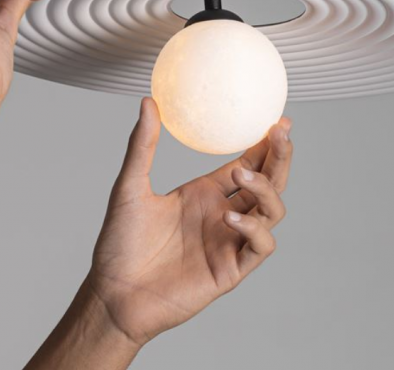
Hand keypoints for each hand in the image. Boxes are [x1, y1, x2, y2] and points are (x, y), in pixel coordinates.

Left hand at [88, 98, 292, 345]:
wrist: (113, 291)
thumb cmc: (120, 241)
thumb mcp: (129, 186)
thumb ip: (142, 146)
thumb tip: (147, 101)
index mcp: (204, 193)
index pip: (246, 163)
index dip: (264, 144)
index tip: (278, 120)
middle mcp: (222, 213)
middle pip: (267, 182)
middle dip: (279, 157)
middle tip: (281, 133)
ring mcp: (229, 241)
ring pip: (271, 211)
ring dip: (266, 189)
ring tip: (241, 174)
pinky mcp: (230, 269)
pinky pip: (260, 246)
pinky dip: (255, 229)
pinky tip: (231, 216)